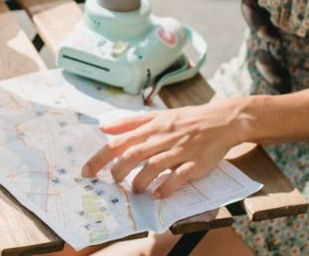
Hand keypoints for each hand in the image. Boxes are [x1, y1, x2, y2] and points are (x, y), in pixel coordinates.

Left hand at [81, 99, 244, 197]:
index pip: (120, 141)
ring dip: (140, 180)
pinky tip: (158, 194)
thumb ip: (129, 122)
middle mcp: (163, 137)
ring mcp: (179, 150)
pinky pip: (179, 176)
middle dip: (118, 170)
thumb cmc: (186, 119)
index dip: (101, 157)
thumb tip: (104, 129)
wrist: (221, 120)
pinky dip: (167, 186)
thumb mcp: (157, 115)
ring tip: (135, 190)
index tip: (87, 171)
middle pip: (133, 153)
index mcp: (151, 126)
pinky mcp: (196, 162)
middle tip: (112, 182)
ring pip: (154, 165)